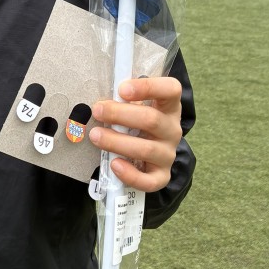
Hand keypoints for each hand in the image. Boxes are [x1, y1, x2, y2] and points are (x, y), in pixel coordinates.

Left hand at [88, 76, 183, 192]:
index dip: (148, 87)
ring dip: (117, 142)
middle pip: (152, 120)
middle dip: (120, 115)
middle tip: (98, 111)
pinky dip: (131, 174)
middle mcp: (172, 129)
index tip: (122, 89)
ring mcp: (168, 154)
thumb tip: (99, 103)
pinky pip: (150, 181)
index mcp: (168, 105)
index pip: (170, 90)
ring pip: (147, 149)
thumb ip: (122, 100)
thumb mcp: (134, 105)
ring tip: (95, 136)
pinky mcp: (162, 175)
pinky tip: (114, 164)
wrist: (150, 151)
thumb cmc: (137, 121)